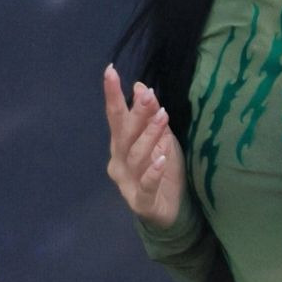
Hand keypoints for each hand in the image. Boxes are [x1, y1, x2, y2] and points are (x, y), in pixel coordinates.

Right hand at [103, 65, 185, 228]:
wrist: (171, 211)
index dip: (113, 94)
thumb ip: (149, 117)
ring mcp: (127, 183)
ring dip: (149, 136)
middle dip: (136, 113)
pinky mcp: (141, 202)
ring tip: (163, 117)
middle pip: (125, 134)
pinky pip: (145, 185)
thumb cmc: (163, 172)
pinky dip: (153, 172)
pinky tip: (161, 159)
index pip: (115, 116)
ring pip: (136, 156)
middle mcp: (118, 162)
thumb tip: (140, 86)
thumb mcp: (162, 140)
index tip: (111, 70)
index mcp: (121, 145)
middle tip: (148, 94)